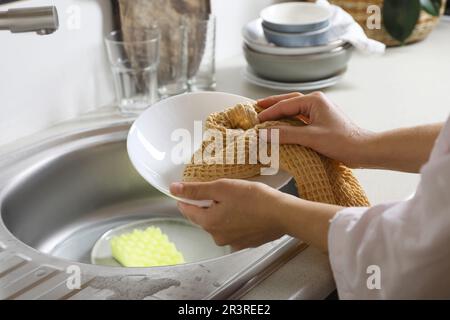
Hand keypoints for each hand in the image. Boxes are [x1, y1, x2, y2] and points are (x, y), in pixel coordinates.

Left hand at [170, 179, 288, 249]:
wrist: (283, 214)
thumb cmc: (254, 199)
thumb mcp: (222, 187)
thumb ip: (196, 190)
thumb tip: (174, 189)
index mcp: (208, 223)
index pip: (187, 210)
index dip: (187, 197)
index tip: (194, 188)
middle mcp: (217, 237)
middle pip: (203, 217)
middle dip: (208, 204)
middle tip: (222, 190)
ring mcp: (232, 242)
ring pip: (219, 223)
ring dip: (222, 212)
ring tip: (237, 199)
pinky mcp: (246, 243)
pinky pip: (233, 229)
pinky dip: (235, 220)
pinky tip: (246, 210)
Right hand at [257, 92, 372, 167]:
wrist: (364, 150)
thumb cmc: (343, 142)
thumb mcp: (311, 138)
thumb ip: (286, 134)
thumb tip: (264, 133)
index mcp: (314, 101)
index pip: (285, 105)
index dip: (268, 113)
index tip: (255, 121)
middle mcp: (316, 102)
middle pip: (288, 101)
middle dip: (272, 104)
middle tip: (256, 107)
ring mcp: (319, 112)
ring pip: (294, 109)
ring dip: (279, 111)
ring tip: (265, 114)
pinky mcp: (321, 122)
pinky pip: (300, 118)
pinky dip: (288, 120)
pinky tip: (281, 125)